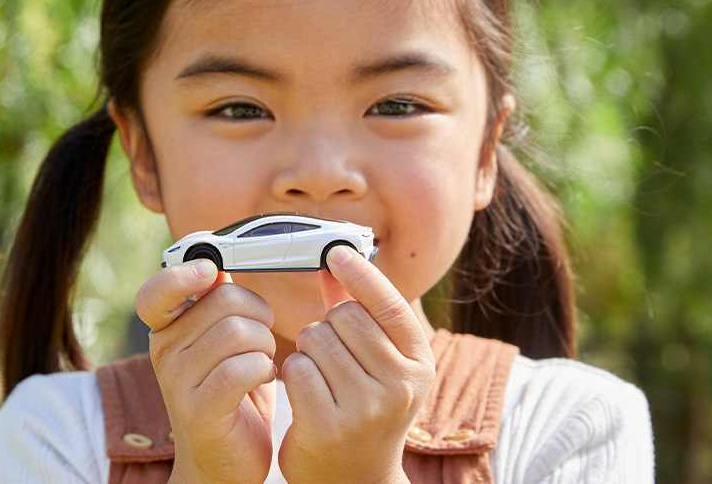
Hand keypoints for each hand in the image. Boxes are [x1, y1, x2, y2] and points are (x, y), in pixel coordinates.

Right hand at [136, 260, 276, 483]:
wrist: (224, 465)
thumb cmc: (231, 397)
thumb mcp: (221, 344)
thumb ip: (216, 305)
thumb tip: (216, 259)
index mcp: (166, 331)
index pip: (155, 293)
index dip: (181, 274)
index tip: (210, 271)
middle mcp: (164, 353)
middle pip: (224, 300)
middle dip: (258, 314)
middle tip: (260, 341)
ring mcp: (177, 383)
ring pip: (239, 332)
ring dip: (265, 345)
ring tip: (262, 363)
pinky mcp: (199, 411)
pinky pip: (243, 368)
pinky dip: (264, 369)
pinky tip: (264, 379)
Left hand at [278, 246, 434, 483]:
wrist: (356, 480)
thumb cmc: (365, 409)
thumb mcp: (376, 363)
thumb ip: (358, 311)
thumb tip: (337, 260)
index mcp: (419, 363)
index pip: (390, 304)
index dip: (361, 273)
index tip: (336, 251)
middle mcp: (401, 385)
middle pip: (344, 317)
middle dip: (327, 327)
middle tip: (333, 356)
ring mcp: (367, 408)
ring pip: (316, 340)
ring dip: (308, 351)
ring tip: (322, 378)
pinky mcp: (330, 426)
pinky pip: (297, 370)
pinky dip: (293, 375)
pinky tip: (306, 394)